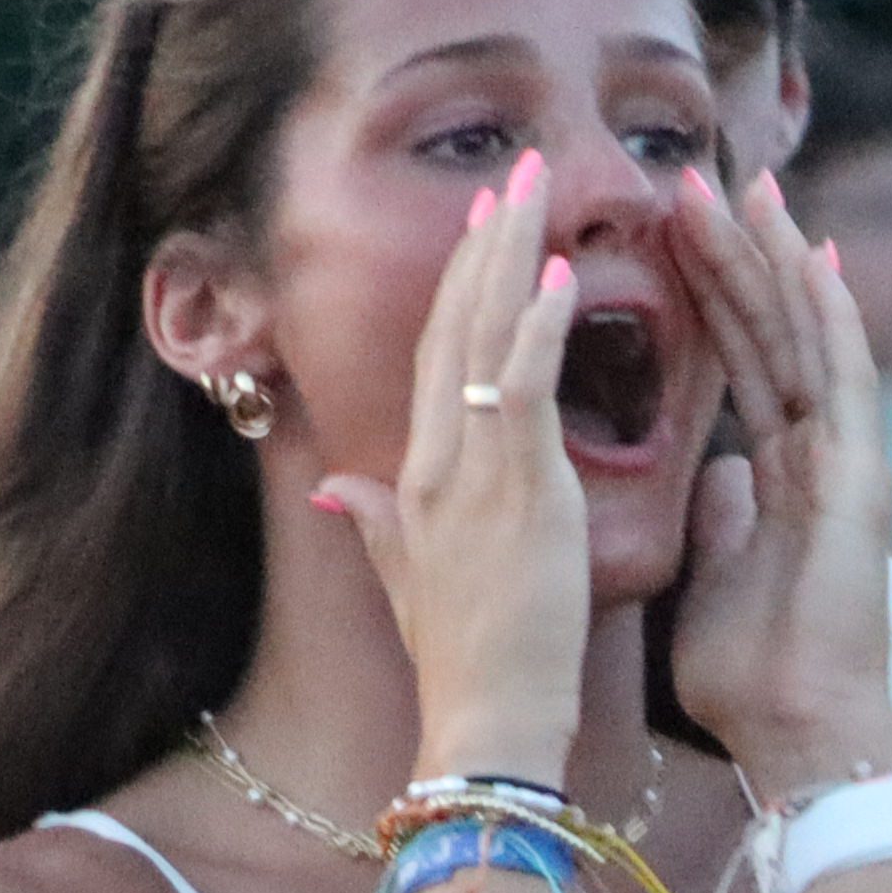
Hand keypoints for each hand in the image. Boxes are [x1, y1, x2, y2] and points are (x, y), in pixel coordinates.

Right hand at [313, 151, 591, 782]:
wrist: (485, 722)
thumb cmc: (464, 663)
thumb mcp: (404, 582)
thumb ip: (370, 522)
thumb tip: (333, 486)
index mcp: (414, 477)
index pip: (432, 356)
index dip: (456, 284)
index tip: (481, 222)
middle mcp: (433, 460)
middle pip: (451, 326)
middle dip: (482, 242)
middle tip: (511, 170)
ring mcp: (471, 471)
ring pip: (483, 338)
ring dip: (510, 256)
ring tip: (534, 188)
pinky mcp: (518, 490)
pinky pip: (520, 387)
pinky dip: (536, 328)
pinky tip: (558, 275)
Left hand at [663, 167, 891, 796]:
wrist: (795, 732)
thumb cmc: (750, 674)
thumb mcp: (711, 574)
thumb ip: (719, 515)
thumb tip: (714, 474)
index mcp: (776, 475)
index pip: (737, 360)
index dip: (704, 293)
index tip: (665, 230)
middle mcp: (814, 453)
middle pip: (769, 330)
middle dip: (731, 254)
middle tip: (689, 178)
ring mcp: (844, 458)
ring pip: (804, 334)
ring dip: (771, 260)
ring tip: (740, 188)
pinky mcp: (861, 474)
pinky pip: (843, 374)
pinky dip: (826, 311)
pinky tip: (808, 253)